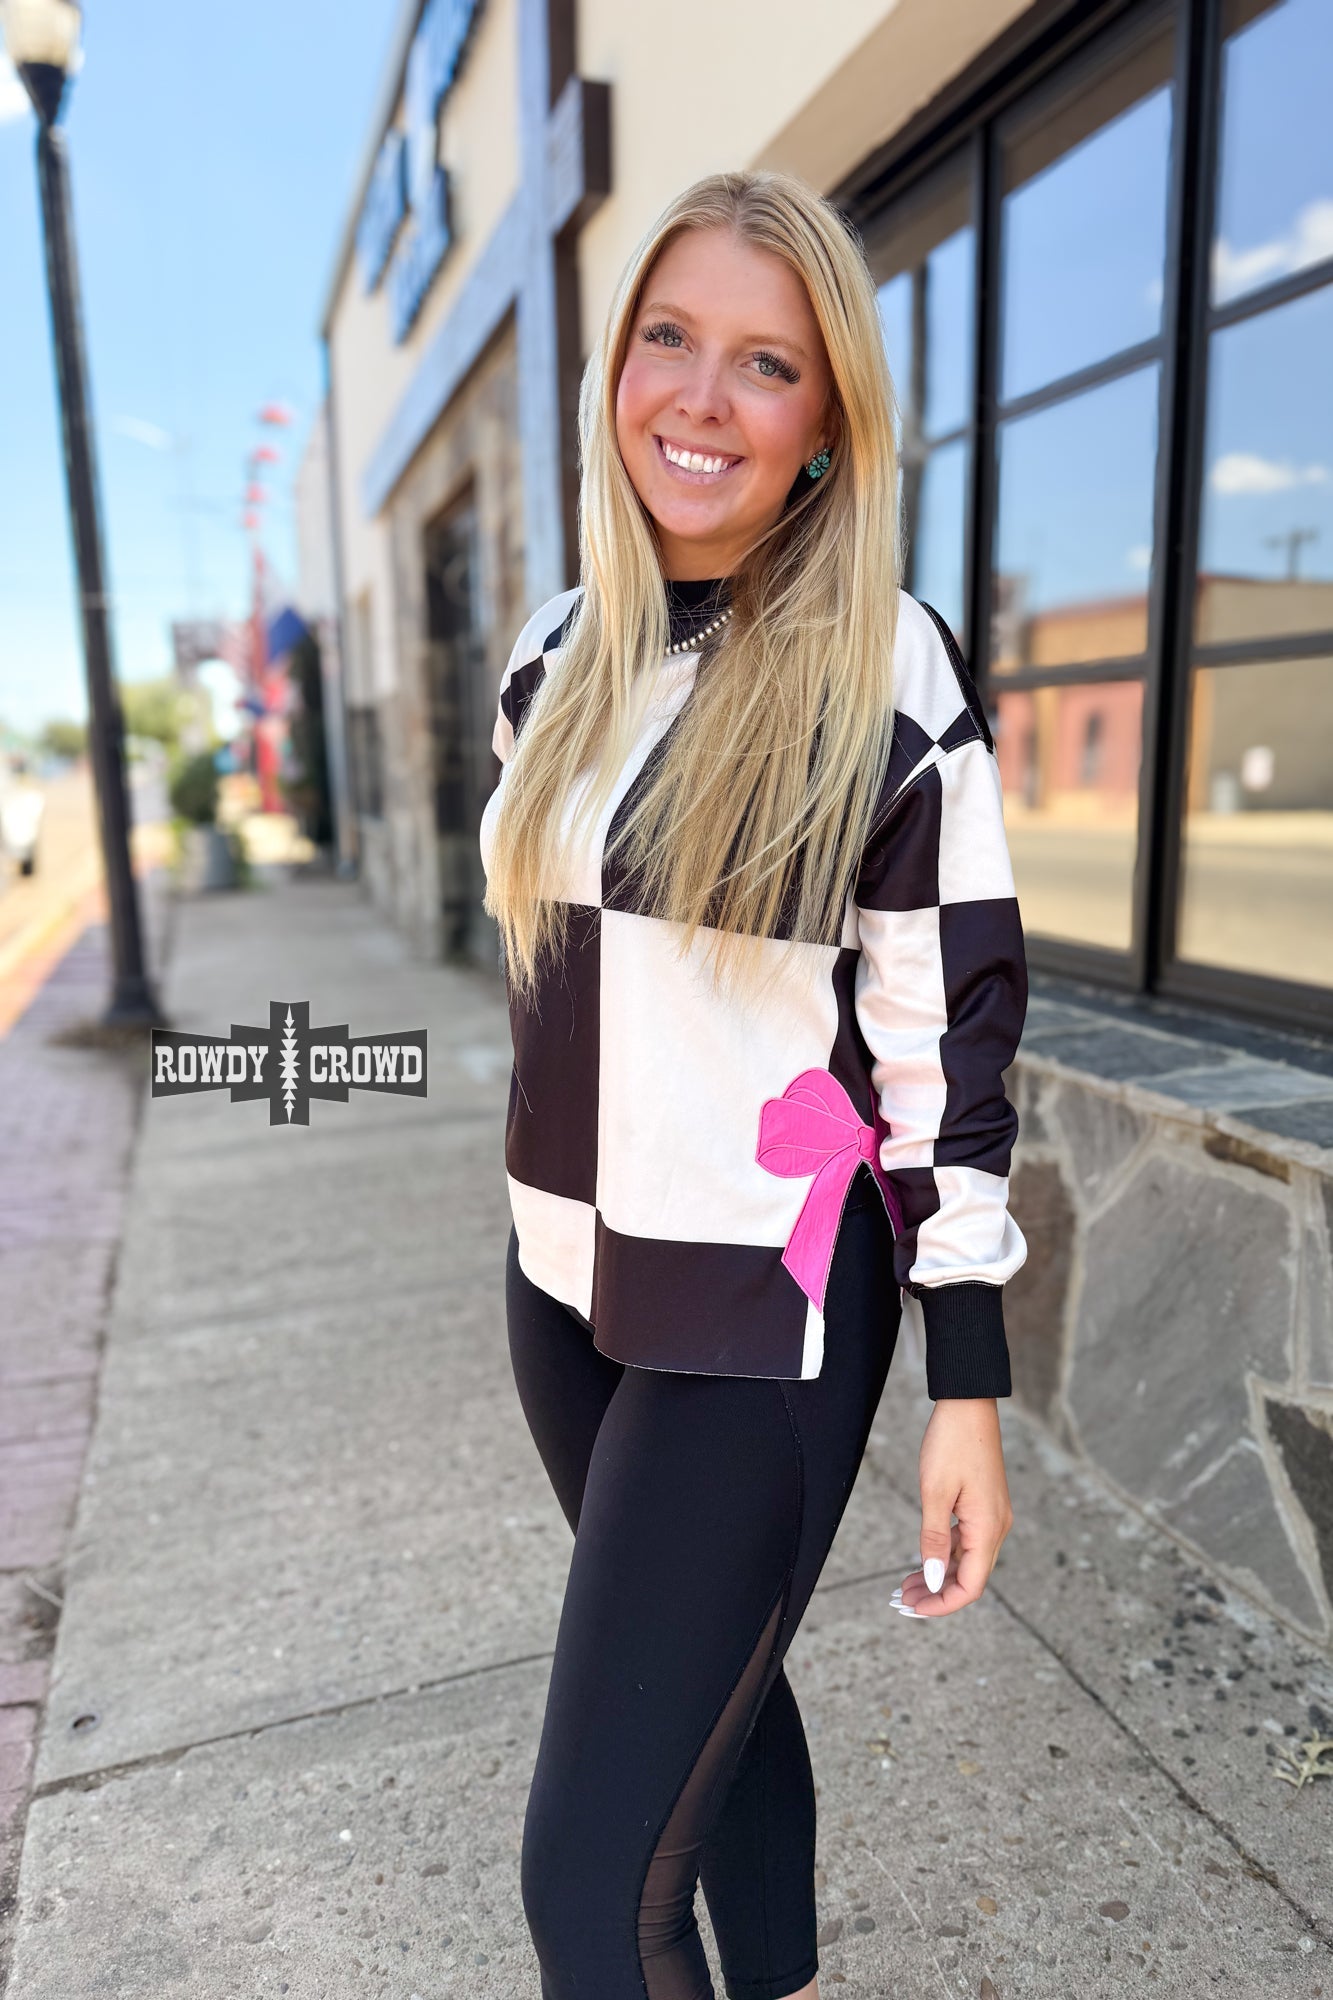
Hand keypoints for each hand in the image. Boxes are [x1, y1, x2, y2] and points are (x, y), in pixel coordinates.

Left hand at [891, 1398, 1012, 1618]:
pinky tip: (924, 1559)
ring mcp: (992, 1516)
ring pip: (967, 1561)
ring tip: (906, 1584)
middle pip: (970, 1578)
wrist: (968, 1403)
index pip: (971, 1586)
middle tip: (901, 1599)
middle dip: (937, 1594)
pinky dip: (945, 1555)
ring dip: (939, 1576)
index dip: (943, 1604)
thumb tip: (935, 1580)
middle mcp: (996, 1527)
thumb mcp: (935, 1492)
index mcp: (988, 1528)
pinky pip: (967, 1541)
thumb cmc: (951, 1442)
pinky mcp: (984, 1505)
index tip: (914, 1609)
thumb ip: (935, 1539)